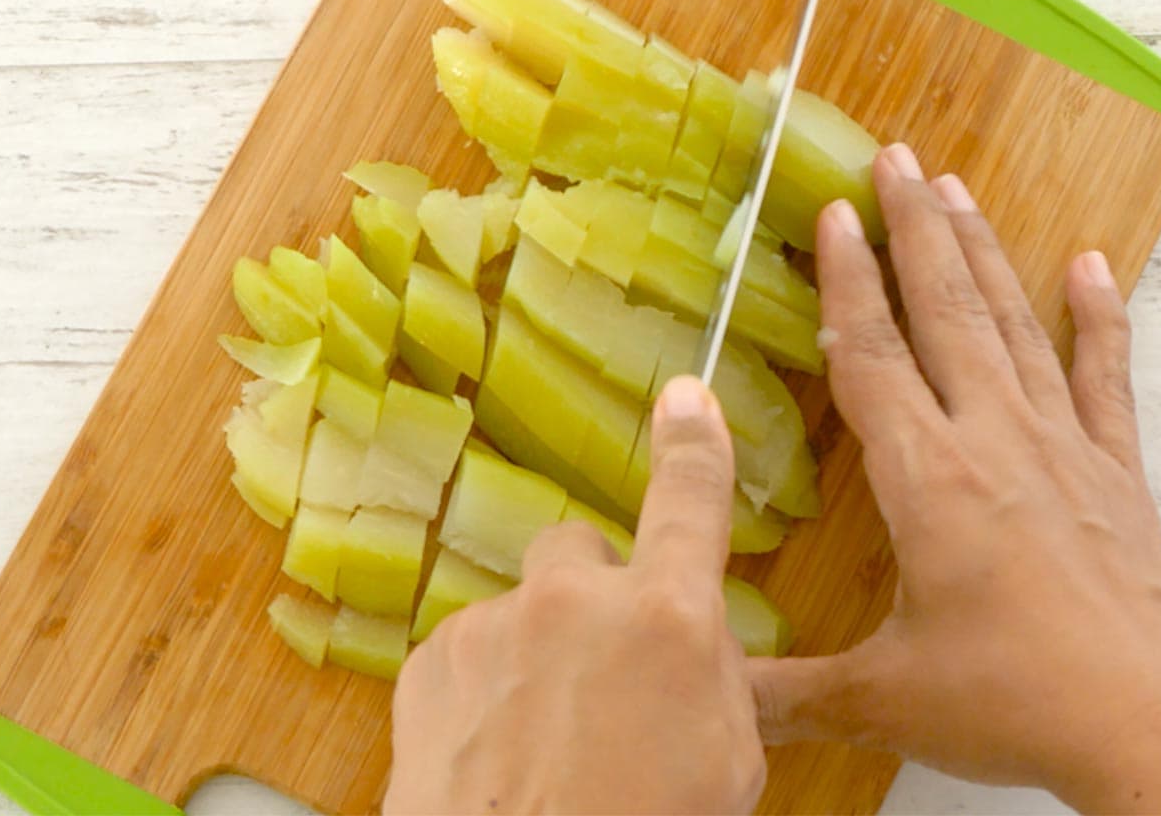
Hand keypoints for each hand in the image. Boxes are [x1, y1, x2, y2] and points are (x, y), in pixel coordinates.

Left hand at [386, 377, 765, 815]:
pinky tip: (498, 758)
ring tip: (546, 748)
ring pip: (523, 615)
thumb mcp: (728, 763)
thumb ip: (712, 679)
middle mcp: (574, 602)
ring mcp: (494, 628)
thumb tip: (692, 654)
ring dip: (535, 659)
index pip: (691, 500)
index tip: (687, 397)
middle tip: (602, 679)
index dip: (694, 443)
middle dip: (592, 598)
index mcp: (667, 619)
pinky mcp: (431, 664)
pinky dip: (483, 693)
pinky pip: (471, 654)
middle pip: (582, 550)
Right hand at [748, 144, 1160, 814]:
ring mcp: (1063, 449)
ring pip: (1015, 326)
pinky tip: (1093, 265)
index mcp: (928, 481)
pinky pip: (1105, 377)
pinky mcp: (1115, 474)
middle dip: (914, 230)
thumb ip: (786, 690)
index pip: (873, 358)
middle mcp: (994, 442)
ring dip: (984, 252)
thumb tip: (705, 692)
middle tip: (896, 157)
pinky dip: (1100, 318)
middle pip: (947, 312)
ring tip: (956, 189)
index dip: (848, 282)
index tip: (833, 214)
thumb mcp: (884, 699)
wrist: (1148, 727)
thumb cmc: (1014, 704)